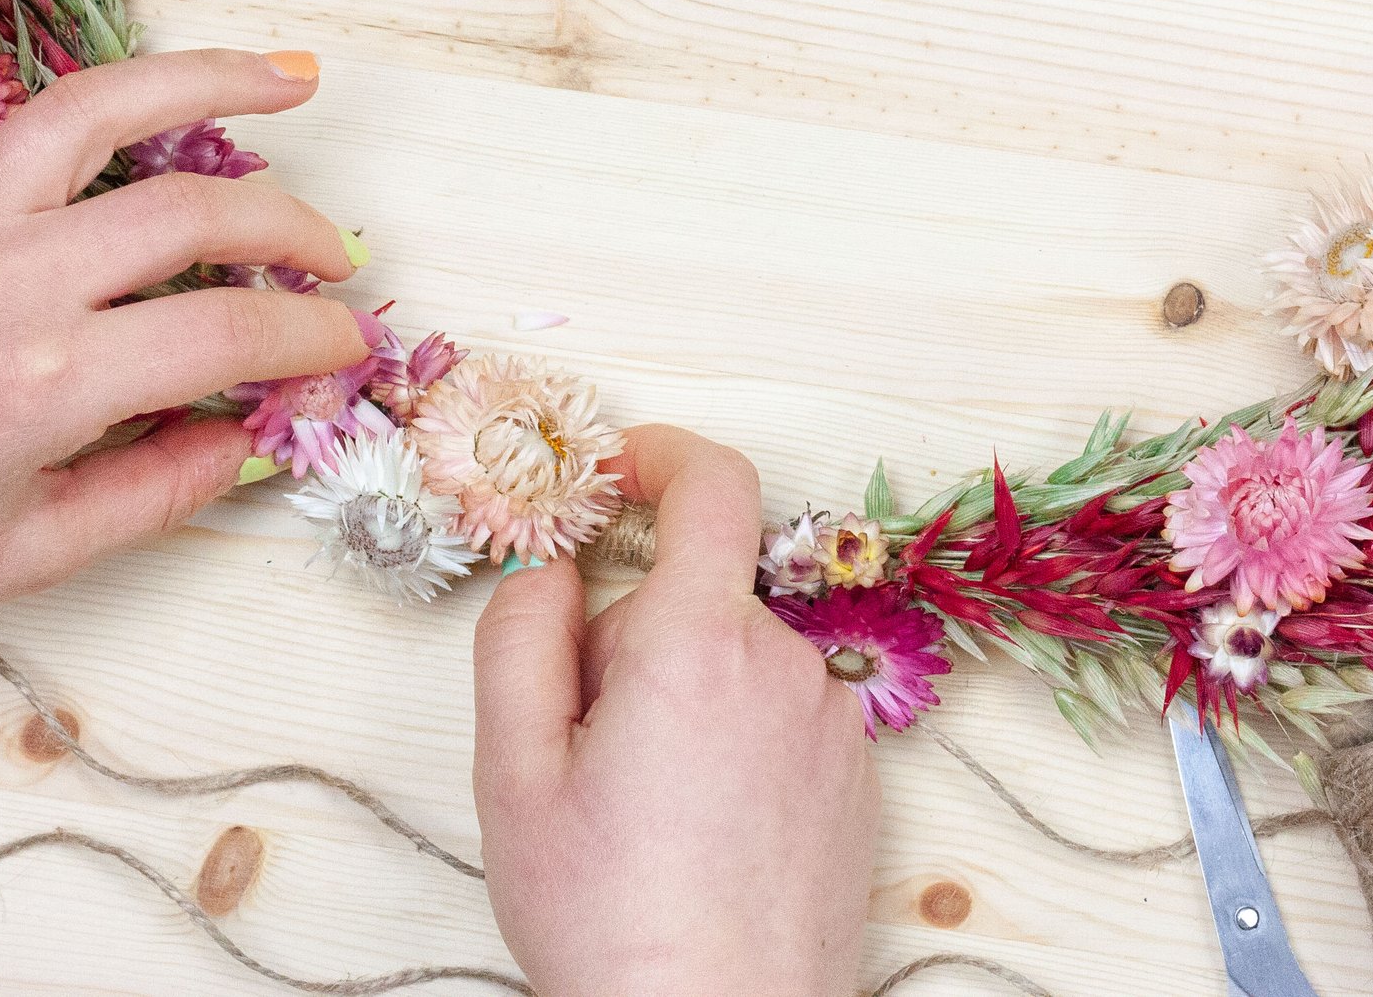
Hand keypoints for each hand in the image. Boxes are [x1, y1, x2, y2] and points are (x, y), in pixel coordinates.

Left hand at [0, 0, 373, 725]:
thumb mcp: (37, 554)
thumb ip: (162, 490)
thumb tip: (252, 434)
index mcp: (44, 383)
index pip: (228, 334)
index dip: (311, 338)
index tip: (345, 346)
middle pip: (191, 214)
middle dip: (293, 229)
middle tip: (335, 257)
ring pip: (94, 111)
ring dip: (205, 79)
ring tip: (287, 76)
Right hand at [474, 425, 879, 996]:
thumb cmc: (612, 919)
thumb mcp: (515, 772)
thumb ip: (520, 636)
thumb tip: (552, 569)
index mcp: (702, 643)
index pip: (714, 483)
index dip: (663, 454)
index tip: (619, 471)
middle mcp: (787, 664)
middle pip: (702, 592)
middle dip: (635, 634)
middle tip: (583, 744)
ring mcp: (832, 722)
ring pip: (738, 659)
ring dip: (685, 694)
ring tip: (643, 808)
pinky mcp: (857, 776)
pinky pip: (779, 713)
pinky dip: (732, 740)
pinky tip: (698, 831)